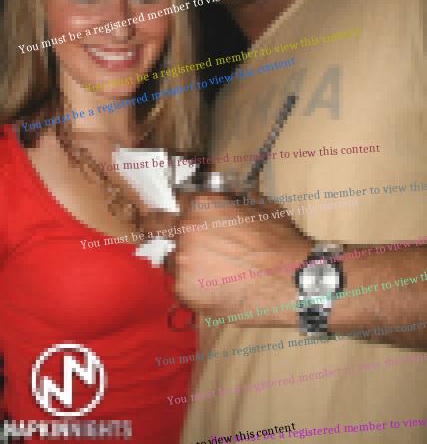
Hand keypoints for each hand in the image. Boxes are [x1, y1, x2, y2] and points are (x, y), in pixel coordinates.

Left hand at [169, 192, 311, 326]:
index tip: (179, 213)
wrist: (294, 281)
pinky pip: (181, 285)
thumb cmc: (281, 242)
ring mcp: (183, 262)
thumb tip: (226, 197)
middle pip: (156, 226)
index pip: (175, 199)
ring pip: (170, 258)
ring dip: (183, 261)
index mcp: (201, 205)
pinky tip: (215, 287)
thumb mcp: (259, 205)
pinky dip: (193, 285)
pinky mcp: (185, 290)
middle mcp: (186, 230)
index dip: (179, 206)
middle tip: (170, 236)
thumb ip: (233, 199)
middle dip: (160, 228)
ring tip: (208, 270)